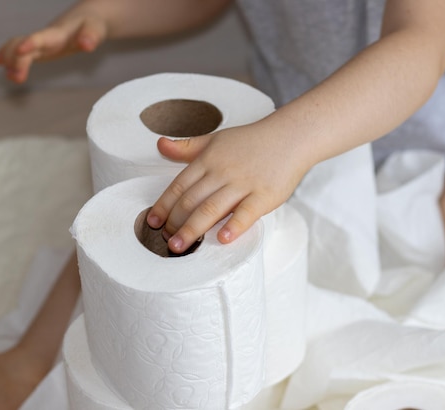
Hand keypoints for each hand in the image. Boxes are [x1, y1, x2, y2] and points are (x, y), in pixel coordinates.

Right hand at [0, 9, 108, 82]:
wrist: (86, 18)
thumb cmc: (92, 25)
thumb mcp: (96, 31)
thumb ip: (91, 37)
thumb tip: (87, 45)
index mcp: (57, 34)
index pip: (40, 38)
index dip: (29, 44)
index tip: (19, 52)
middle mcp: (44, 37)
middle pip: (24, 45)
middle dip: (16, 60)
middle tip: (17, 78)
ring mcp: (39, 42)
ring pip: (16, 45)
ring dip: (9, 59)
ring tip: (11, 77)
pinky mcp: (39, 47)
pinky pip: (18, 48)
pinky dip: (8, 55)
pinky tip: (0, 64)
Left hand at [147, 123, 309, 253]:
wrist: (291, 137)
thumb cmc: (252, 141)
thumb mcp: (216, 139)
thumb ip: (187, 146)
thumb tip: (160, 144)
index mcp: (208, 160)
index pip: (180, 185)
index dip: (164, 205)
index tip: (153, 222)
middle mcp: (222, 172)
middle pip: (192, 200)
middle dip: (175, 223)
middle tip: (165, 241)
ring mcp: (244, 184)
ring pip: (212, 209)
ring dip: (193, 229)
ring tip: (178, 247)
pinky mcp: (264, 195)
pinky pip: (246, 213)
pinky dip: (234, 227)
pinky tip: (223, 240)